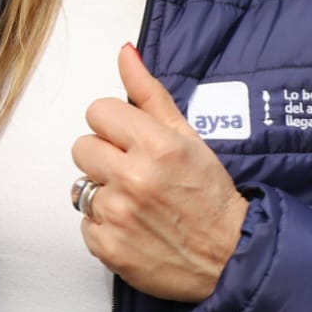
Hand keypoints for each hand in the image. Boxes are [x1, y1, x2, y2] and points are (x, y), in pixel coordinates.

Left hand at [70, 44, 247, 303]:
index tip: (132, 142)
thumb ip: (149, 93)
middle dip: (105, 158)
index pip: (97, 111)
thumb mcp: (187, 136)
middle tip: (135, 173)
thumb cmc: (210, 196)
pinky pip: (86, 223)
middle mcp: (133, 178)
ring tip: (137, 203)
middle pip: (82, 147)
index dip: (115, 127)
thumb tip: (125, 53)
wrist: (231, 259)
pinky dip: (105, 227)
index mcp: (155, 146)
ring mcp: (119, 215)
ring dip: (105, 194)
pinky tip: (134, 227)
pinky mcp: (109, 247)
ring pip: (81, 187)